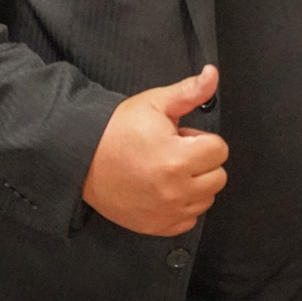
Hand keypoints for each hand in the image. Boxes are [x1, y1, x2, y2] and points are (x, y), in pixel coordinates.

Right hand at [82, 66, 227, 236]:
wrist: (82, 157)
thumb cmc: (117, 129)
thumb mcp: (154, 102)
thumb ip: (189, 91)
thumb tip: (212, 74)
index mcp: (177, 159)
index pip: (219, 150)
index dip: (200, 138)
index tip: (180, 137)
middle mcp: (175, 191)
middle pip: (217, 176)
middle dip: (201, 161)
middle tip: (173, 152)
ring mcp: (166, 212)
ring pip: (206, 199)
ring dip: (194, 184)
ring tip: (167, 170)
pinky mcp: (156, 226)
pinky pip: (188, 220)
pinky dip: (182, 206)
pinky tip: (163, 190)